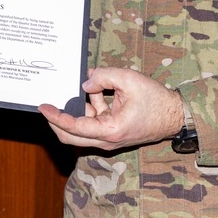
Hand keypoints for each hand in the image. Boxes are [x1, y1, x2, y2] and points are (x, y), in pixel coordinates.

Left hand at [38, 67, 184, 151]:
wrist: (174, 116)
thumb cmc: (155, 100)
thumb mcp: (128, 79)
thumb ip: (103, 76)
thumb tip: (84, 83)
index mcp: (110, 130)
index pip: (74, 127)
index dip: (56, 116)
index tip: (42, 106)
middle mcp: (107, 140)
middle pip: (70, 136)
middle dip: (57, 119)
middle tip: (47, 104)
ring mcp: (109, 139)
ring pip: (81, 128)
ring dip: (78, 108)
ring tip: (83, 86)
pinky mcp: (112, 133)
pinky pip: (93, 122)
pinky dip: (90, 106)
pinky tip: (95, 89)